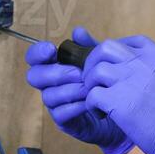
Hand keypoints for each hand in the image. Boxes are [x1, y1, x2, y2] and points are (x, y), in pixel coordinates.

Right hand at [24, 26, 132, 153]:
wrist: (120, 111)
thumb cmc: (105, 84)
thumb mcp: (100, 62)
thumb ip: (89, 47)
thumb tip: (78, 32)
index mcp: (54, 66)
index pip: (34, 58)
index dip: (37, 53)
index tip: (51, 50)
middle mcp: (50, 85)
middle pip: (34, 76)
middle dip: (56, 73)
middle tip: (78, 73)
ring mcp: (55, 104)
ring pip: (48, 95)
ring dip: (69, 90)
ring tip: (89, 88)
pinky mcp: (63, 121)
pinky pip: (60, 113)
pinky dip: (75, 106)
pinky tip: (90, 102)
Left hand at [82, 36, 154, 153]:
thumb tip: (147, 75)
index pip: (131, 42)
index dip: (118, 51)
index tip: (114, 65)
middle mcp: (145, 64)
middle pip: (107, 48)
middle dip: (96, 61)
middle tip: (96, 79)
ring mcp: (130, 81)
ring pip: (96, 69)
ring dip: (92, 84)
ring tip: (99, 99)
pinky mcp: (119, 102)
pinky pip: (93, 95)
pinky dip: (92, 104)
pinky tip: (101, 113)